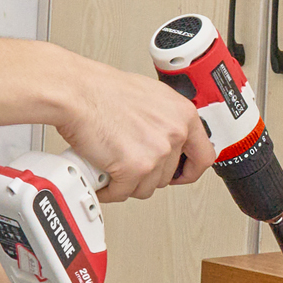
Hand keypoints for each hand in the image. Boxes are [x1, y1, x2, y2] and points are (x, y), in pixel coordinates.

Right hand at [51, 54, 215, 201]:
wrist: (78, 93)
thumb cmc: (103, 90)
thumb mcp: (149, 97)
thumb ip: (164, 120)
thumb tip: (166, 137)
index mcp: (183, 114)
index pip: (204, 156)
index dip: (189, 170)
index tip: (179, 174)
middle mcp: (175, 133)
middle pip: (168, 175)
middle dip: (146, 175)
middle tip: (129, 165)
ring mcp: (157, 152)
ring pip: (146, 187)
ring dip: (127, 182)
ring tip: (112, 166)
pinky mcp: (134, 168)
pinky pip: (123, 192)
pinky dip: (109, 189)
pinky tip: (101, 177)